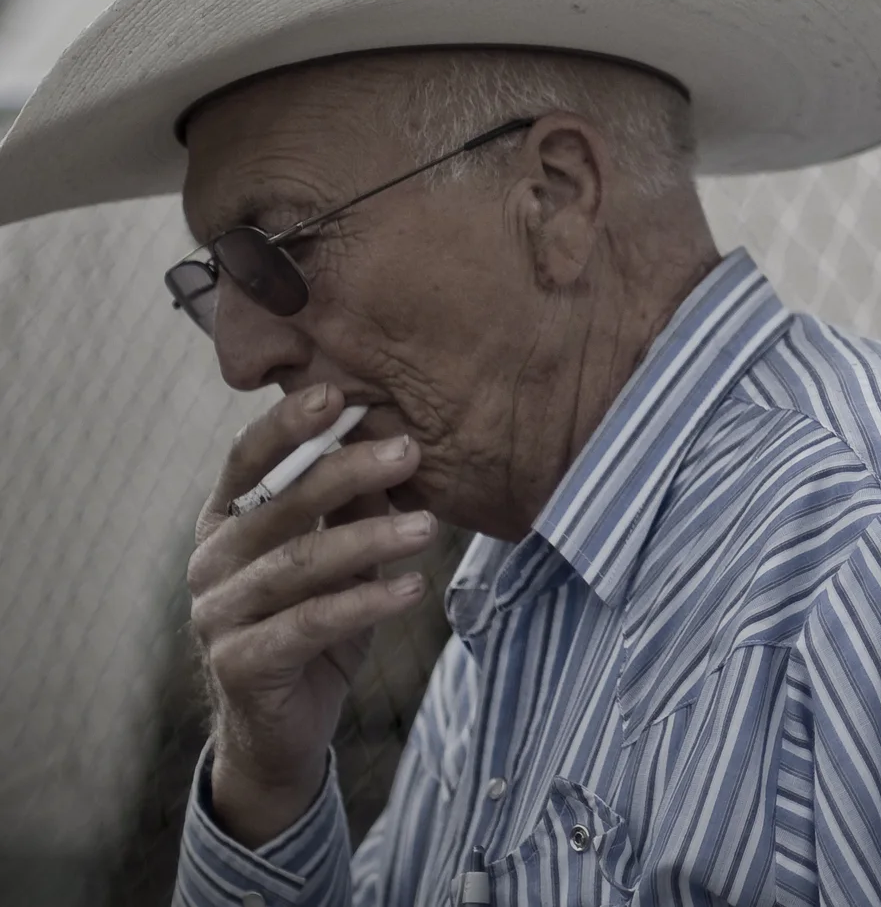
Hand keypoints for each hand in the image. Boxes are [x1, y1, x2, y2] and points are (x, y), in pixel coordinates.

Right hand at [188, 383, 433, 844]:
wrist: (282, 727)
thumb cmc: (315, 622)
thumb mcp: (340, 558)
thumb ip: (354, 508)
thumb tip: (396, 450)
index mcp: (227, 522)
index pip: (248, 460)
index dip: (287, 425)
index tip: (336, 393)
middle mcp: (211, 562)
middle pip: (281, 505)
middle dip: (348, 472)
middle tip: (410, 452)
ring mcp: (218, 615)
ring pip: (299, 564)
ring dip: (370, 539)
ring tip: (429, 526)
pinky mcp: (240, 664)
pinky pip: (309, 624)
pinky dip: (365, 602)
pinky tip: (413, 589)